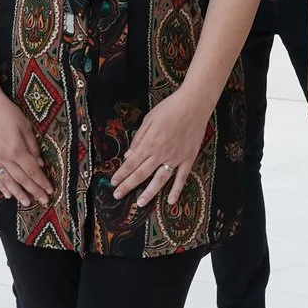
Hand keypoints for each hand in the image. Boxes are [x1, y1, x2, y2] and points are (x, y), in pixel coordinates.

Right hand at [0, 88, 51, 204]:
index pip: (32, 171)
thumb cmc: (7, 112)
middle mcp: (4, 157)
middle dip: (34, 191)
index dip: (42, 182)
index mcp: (16, 149)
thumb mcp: (25, 126)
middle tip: (43, 201)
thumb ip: (32, 146)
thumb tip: (40, 164)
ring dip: (19, 193)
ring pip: (8, 181)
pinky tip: (8, 194)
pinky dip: (2, 187)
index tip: (50, 191)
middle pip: (22, 179)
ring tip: (27, 203)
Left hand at [115, 87, 211, 206]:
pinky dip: (177, 190)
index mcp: (149, 143)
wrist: (194, 104)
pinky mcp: (188, 158)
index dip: (121, 174)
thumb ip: (138, 139)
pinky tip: (170, 201)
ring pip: (160, 179)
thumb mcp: (148, 119)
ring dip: (149, 192)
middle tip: (118, 195)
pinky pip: (182, 177)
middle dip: (128, 185)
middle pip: (141, 174)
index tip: (113, 182)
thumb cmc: (169, 108)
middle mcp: (160, 154)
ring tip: (140, 203)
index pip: (131, 163)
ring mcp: (175, 158)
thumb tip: (128, 155)